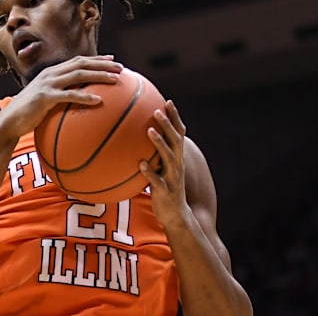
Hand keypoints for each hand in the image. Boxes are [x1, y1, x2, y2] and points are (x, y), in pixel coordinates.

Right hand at [0, 55, 122, 137]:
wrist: (9, 122)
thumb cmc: (29, 115)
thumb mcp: (45, 102)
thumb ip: (60, 97)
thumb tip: (78, 104)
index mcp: (52, 73)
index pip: (78, 60)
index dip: (96, 59)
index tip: (113, 59)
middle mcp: (50, 74)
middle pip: (81, 63)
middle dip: (103, 63)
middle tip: (121, 67)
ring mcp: (47, 84)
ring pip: (78, 75)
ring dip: (99, 75)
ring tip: (115, 79)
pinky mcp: (45, 97)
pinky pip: (69, 95)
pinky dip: (85, 96)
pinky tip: (98, 101)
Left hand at [139, 100, 191, 226]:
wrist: (175, 216)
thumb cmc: (165, 189)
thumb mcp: (162, 169)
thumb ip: (154, 155)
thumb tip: (138, 139)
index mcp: (177, 158)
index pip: (179, 133)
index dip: (175, 118)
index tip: (168, 101)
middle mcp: (177, 165)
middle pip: (175, 140)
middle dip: (167, 124)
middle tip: (157, 110)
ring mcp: (172, 178)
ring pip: (168, 157)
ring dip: (159, 143)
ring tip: (149, 131)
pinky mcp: (165, 191)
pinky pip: (156, 180)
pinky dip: (149, 172)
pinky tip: (139, 164)